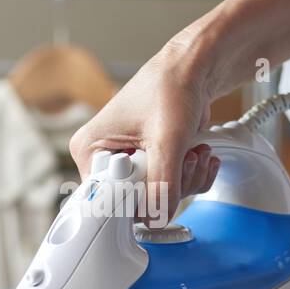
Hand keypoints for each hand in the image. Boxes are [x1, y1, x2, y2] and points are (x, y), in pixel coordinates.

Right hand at [68, 41, 220, 226]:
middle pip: (135, 203)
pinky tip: (199, 155)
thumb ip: (162, 182)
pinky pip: (174, 191)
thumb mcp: (166, 137)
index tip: (158, 185)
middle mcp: (106, 161)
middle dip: (169, 187)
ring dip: (186, 180)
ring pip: (158, 200)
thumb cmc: (170, 87)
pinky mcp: (153, 167)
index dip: (135, 199)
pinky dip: (193, 178)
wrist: (194, 70)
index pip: (105, 198)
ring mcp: (131, 166)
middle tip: (183, 160)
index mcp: (90, 151)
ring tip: (193, 152)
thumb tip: (157, 217)